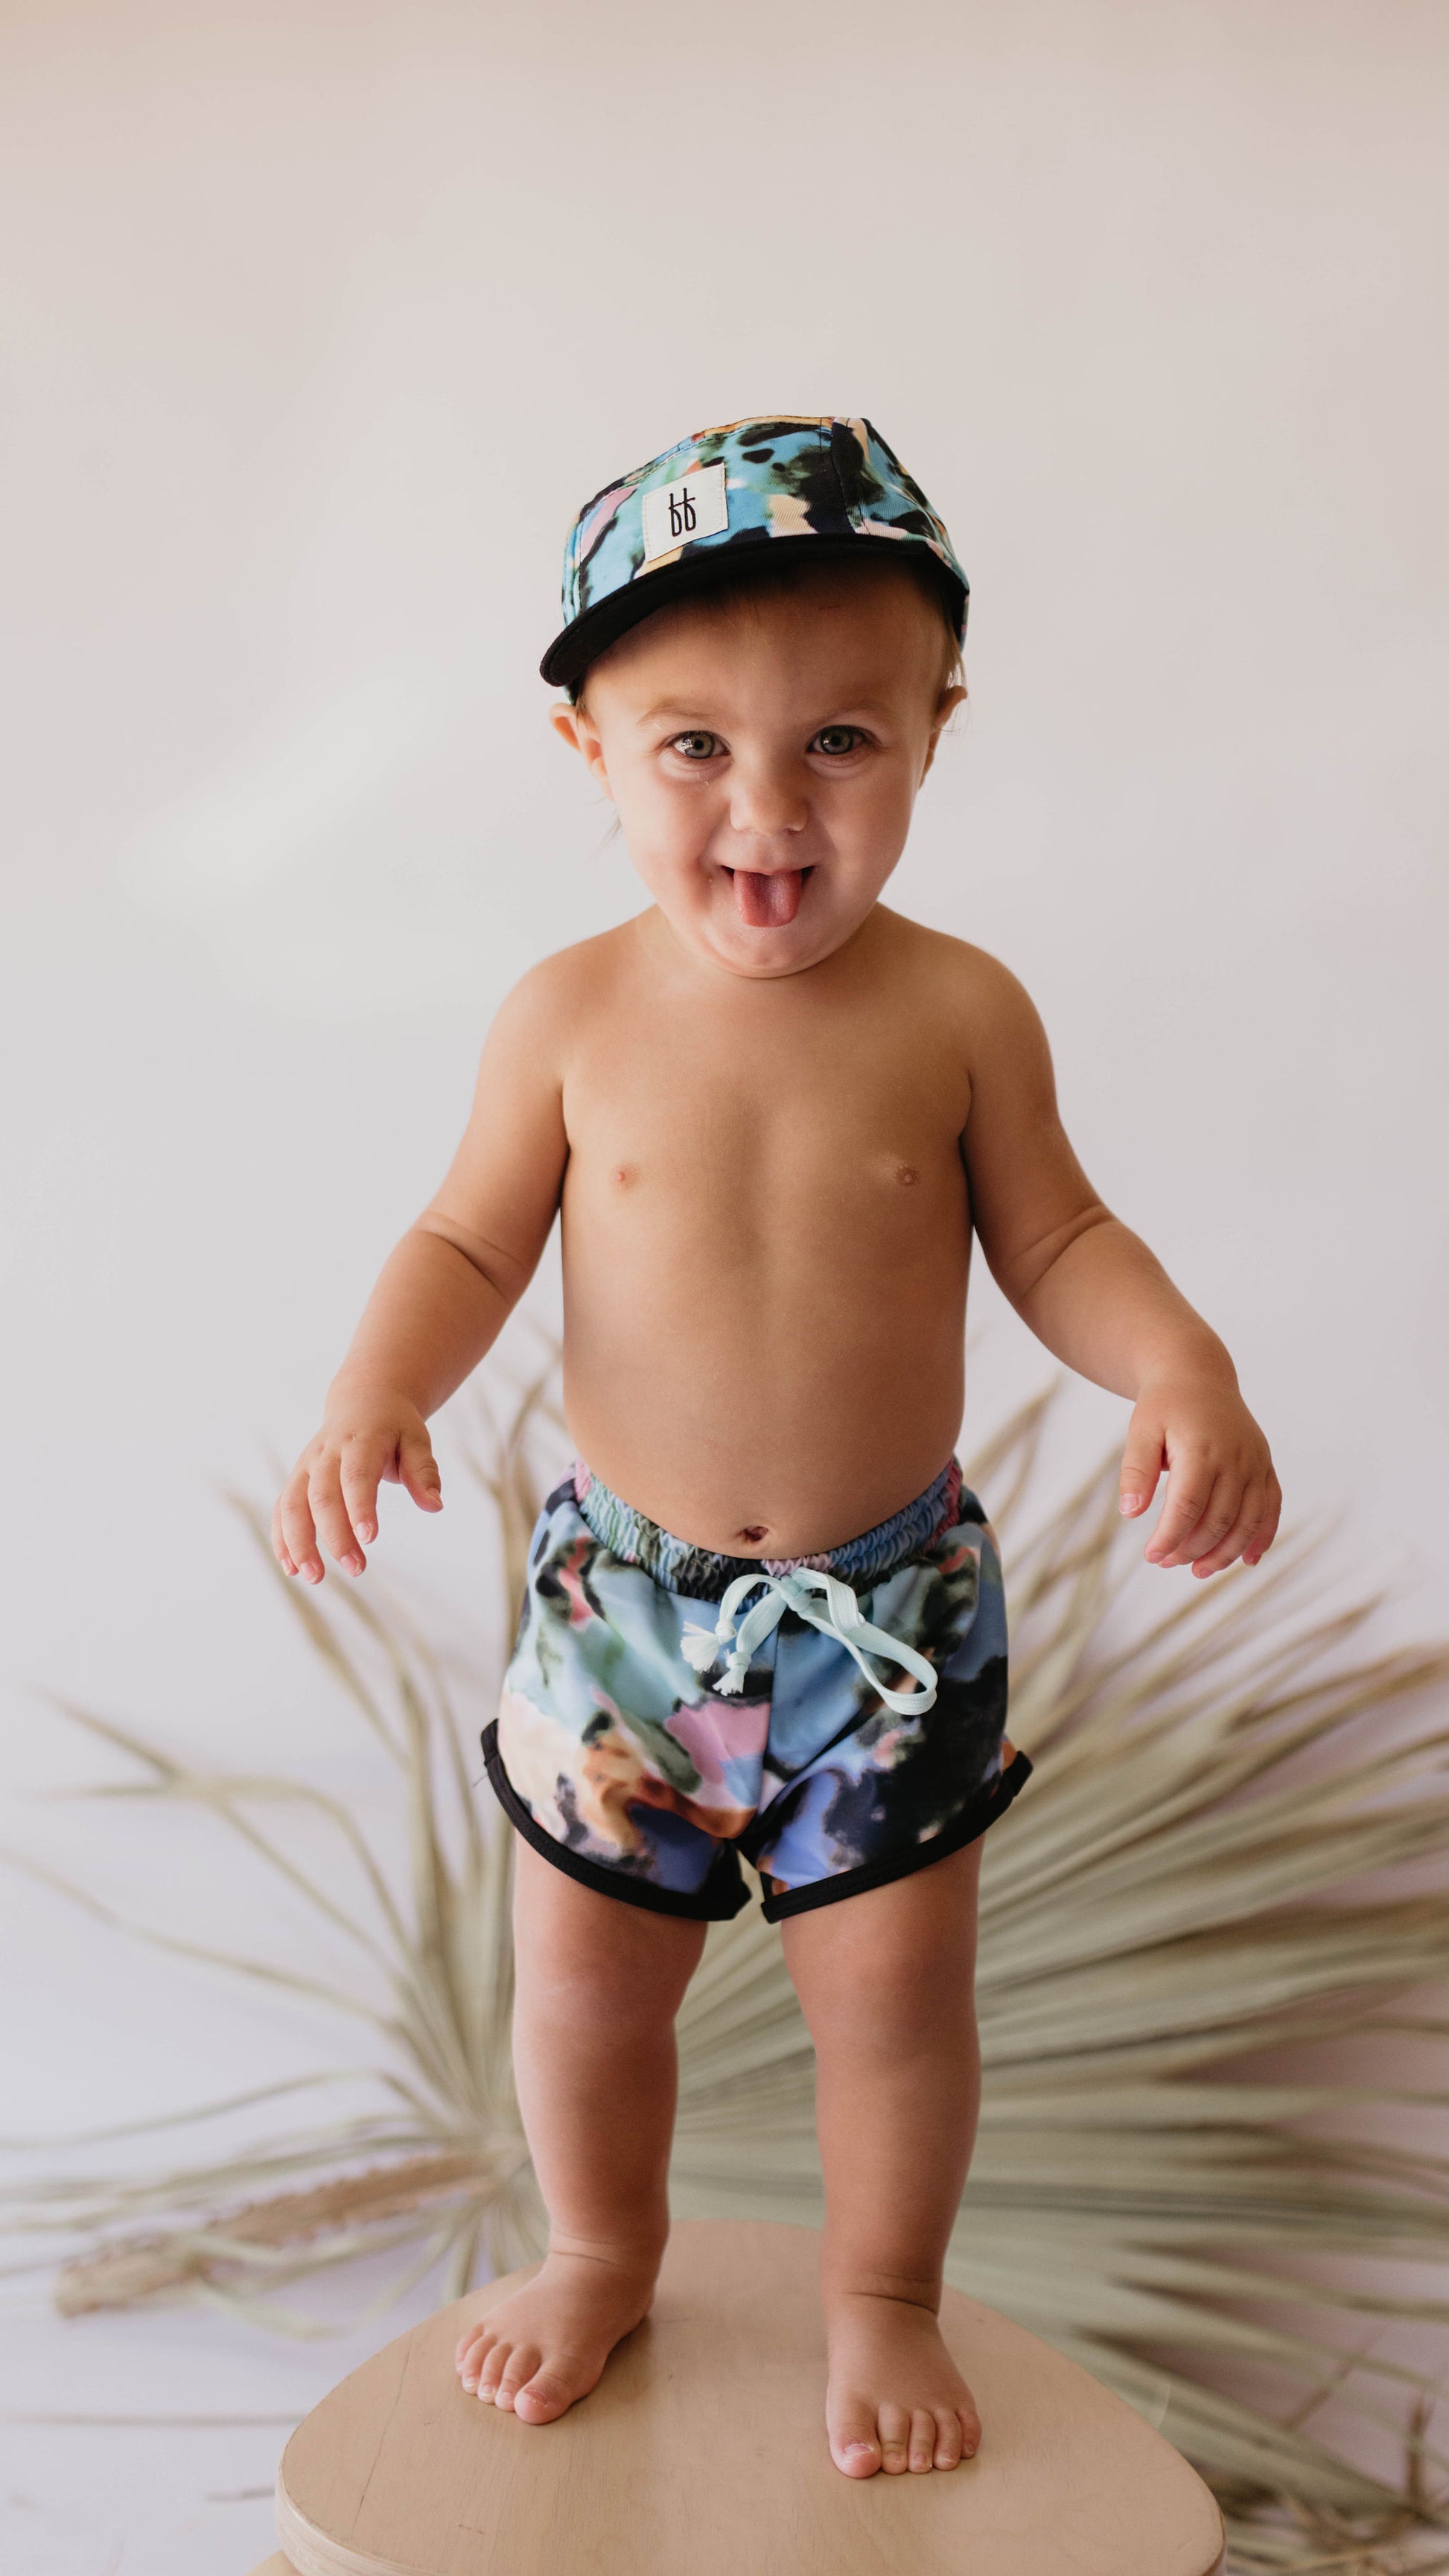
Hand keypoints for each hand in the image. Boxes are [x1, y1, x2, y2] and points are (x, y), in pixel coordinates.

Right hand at [272, 1388, 442, 1581]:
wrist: (363, 1402)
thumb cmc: (394, 1427)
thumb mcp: (416, 1440)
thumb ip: (424, 1472)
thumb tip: (435, 1505)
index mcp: (360, 1440)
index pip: (356, 1475)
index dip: (360, 1506)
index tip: (369, 1538)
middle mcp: (326, 1453)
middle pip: (323, 1496)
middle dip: (335, 1535)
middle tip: (356, 1569)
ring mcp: (306, 1466)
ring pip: (292, 1504)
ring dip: (299, 1542)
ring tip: (314, 1577)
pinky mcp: (296, 1479)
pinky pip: (282, 1509)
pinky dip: (281, 1538)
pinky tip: (291, 1567)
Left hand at [1118, 1369, 1279, 1578]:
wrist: (1198, 1374)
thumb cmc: (1164, 1405)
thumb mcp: (1140, 1430)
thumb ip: (1135, 1470)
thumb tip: (1131, 1514)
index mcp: (1201, 1449)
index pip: (1188, 1507)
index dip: (1171, 1537)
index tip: (1151, 1556)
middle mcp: (1236, 1457)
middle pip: (1219, 1520)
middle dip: (1193, 1549)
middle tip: (1167, 1563)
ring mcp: (1255, 1462)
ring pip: (1249, 1520)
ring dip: (1226, 1553)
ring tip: (1199, 1571)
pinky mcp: (1265, 1465)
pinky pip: (1272, 1507)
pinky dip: (1262, 1536)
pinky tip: (1247, 1560)